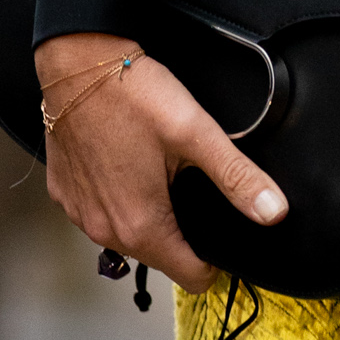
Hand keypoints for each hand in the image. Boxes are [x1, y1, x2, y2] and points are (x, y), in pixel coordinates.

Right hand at [36, 32, 287, 294]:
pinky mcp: (65, 196)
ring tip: (154, 171)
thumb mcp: (196, 134)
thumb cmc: (132, 94)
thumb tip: (274, 211)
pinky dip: (115, 199)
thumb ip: (237, 178)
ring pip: (130, 238)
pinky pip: (100, 215)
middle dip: (180, 232)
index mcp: (143, 227)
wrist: (76, 61)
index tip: (217, 228)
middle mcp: (107, 232)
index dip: (213, 259)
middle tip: (186, 184)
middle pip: (161, 258)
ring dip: (147, 216)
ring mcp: (81, 216)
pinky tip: (123, 165)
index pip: (192, 278)